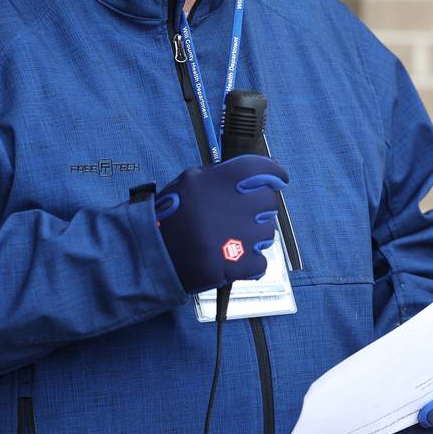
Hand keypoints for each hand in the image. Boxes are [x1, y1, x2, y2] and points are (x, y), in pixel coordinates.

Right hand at [153, 154, 287, 293]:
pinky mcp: (236, 265)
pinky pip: (261, 262)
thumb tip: (252, 175)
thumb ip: (219, 176)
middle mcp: (231, 206)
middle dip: (259, 210)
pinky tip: (234, 259)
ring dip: (254, 237)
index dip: (274, 173)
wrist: (152, 254)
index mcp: (218, 182)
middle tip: (242, 217)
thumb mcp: (189, 183)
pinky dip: (251, 263)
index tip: (279, 179)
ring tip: (231, 240)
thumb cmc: (170, 217)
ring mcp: (236, 237)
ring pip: (267, 234)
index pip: (260, 168)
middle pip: (268, 203)